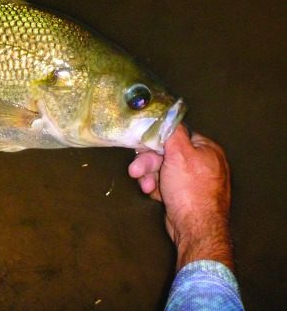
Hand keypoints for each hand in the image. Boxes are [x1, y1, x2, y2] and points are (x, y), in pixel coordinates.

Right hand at [128, 124, 232, 270]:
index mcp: (206, 149)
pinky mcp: (184, 195)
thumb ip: (172, 131)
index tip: (142, 146)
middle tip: (136, 170)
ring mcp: (193, 181)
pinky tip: (153, 193)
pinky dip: (156, 187)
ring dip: (149, 176)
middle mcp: (202, 163)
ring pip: (162, 170)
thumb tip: (167, 113)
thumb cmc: (190, 190)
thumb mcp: (179, 153)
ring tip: (144, 185)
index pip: (176, 136)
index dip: (157, 141)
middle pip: (166, 154)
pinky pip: (164, 184)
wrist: (195, 229)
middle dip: (149, 163)